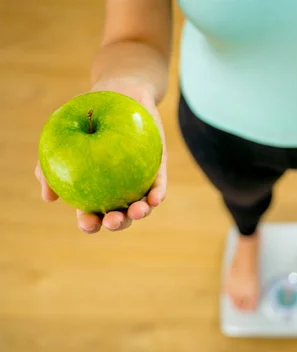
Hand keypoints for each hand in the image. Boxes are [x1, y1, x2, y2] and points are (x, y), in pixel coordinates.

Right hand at [34, 78, 167, 233]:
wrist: (120, 93)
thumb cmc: (87, 117)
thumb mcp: (64, 137)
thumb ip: (49, 166)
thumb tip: (48, 197)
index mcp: (94, 189)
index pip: (91, 213)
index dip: (90, 223)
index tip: (88, 222)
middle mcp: (118, 189)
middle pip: (118, 215)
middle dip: (117, 224)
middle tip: (113, 220)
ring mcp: (139, 181)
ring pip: (141, 205)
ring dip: (140, 213)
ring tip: (137, 211)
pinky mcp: (158, 170)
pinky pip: (159, 186)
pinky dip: (158, 195)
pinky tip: (156, 198)